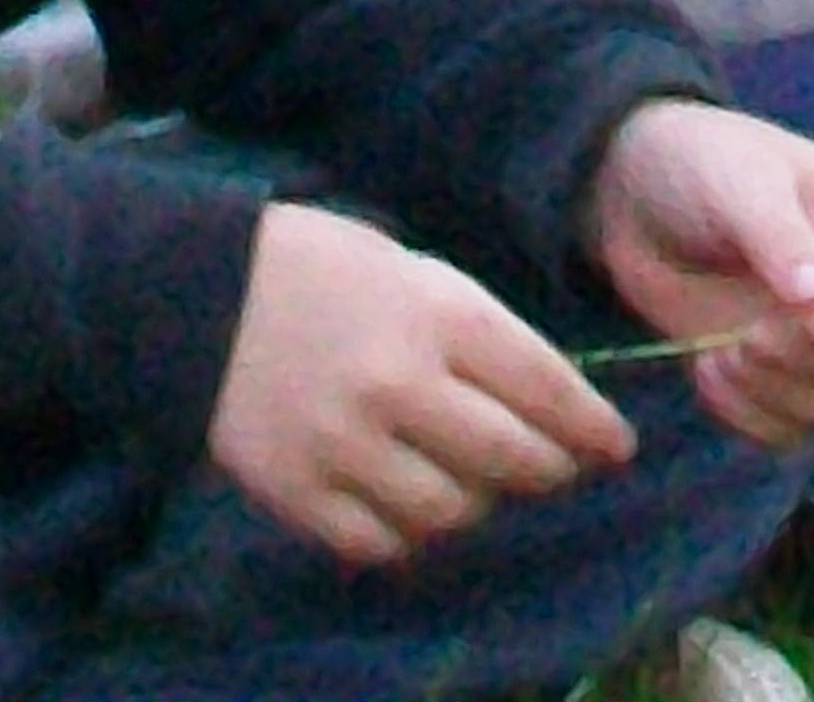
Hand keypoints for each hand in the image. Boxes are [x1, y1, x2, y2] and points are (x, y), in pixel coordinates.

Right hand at [208, 204, 631, 569]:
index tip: (613, 446)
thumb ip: (480, 334)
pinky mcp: (298, 490)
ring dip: (475, 503)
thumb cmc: (324, 270)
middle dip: (548, 469)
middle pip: (513, 461)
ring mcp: (345, 444)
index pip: (547, 388)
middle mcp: (398, 383)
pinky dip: (406, 533)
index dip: (592, 427)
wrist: (201, 294)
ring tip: (468, 480)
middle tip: (549, 466)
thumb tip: (553, 405)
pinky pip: (381, 544)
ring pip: (452, 513)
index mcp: (438, 314)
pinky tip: (405, 502)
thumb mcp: (414, 271)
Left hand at [579, 98, 813, 449]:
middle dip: (813, 362)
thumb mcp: (738, 182)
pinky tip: (708, 373)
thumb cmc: (701, 162)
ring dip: (784, 398)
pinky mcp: (791, 376)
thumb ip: (778, 235)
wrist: (638, 196)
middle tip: (747, 340)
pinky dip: (754, 418)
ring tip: (722, 357)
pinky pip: (799, 429)